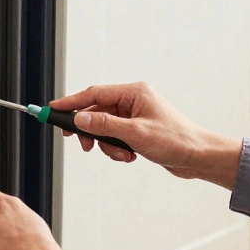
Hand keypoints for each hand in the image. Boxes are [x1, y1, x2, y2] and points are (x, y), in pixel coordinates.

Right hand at [51, 82, 241, 187]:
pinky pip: (115, 137)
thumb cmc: (175, 140)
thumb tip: (80, 118)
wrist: (197, 157)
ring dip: (108, 145)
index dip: (70, 102)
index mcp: (134, 92)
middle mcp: (133, 100)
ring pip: (104, 128)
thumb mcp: (136, 134)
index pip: (93, 93)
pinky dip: (117, 149)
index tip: (51, 109)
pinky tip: (131, 156)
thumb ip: (104, 125)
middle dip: (90, 130)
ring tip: (123, 155)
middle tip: (81, 144)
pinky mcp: (137, 130)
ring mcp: (134, 115)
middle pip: (96, 111)